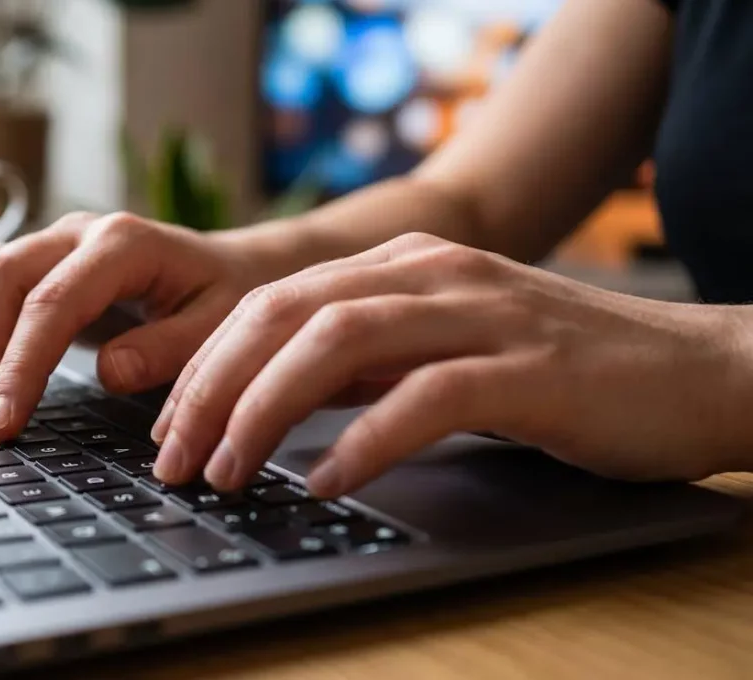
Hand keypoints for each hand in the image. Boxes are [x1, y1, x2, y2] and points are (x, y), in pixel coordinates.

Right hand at [0, 212, 275, 439]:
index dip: (20, 364)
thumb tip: (108, 373)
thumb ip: (170, 349)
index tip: (5, 422)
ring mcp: (48, 242)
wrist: (227, 267)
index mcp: (124, 243)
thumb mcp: (221, 326)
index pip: (52, 301)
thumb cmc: (223, 297)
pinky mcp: (31, 261)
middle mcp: (76, 232)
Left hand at [151, 233, 752, 495]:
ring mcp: (479, 314)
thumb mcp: (437, 353)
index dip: (205, 364)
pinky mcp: (526, 367)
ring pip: (337, 341)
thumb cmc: (558, 372)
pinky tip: (328, 479)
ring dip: (265, 410)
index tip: (166, 426)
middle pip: (285, 314)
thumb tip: (269, 396)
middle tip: (174, 457)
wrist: (693, 370)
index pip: (271, 303)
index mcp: (400, 267)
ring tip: (228, 470)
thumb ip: (362, 364)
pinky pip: (424, 396)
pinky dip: (365, 439)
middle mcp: (430, 275)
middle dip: (212, 386)